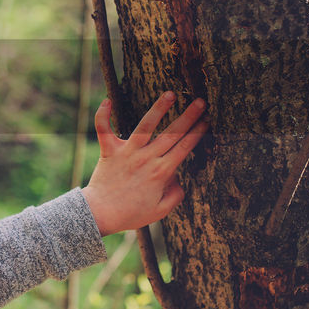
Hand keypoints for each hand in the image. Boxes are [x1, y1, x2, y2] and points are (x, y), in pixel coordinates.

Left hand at [81, 92, 208, 235]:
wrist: (101, 214)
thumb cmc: (131, 214)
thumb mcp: (161, 211)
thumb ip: (175, 195)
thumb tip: (178, 179)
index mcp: (161, 172)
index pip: (184, 148)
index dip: (197, 133)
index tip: (206, 120)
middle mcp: (146, 158)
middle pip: (172, 133)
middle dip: (188, 116)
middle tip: (200, 101)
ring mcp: (127, 152)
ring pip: (146, 125)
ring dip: (159, 108)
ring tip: (170, 93)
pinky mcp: (109, 150)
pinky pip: (104, 129)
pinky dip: (103, 115)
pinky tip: (107, 100)